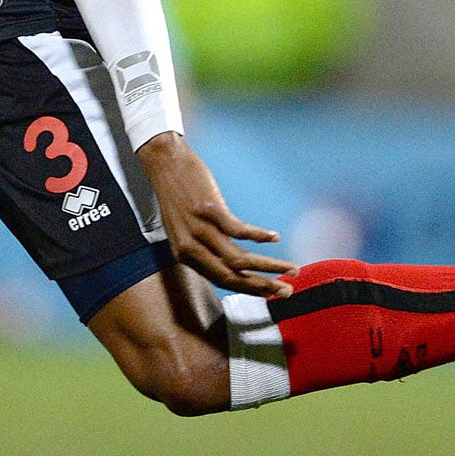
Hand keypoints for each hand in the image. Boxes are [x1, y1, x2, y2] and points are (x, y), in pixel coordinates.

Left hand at [137, 132, 291, 296]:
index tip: (269, 292)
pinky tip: (275, 237)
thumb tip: (230, 262)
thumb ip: (202, 248)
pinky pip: (239, 230)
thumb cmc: (176, 194)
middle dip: (263, 286)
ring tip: (290, 268)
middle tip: (287, 291)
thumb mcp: (182, 229)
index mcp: (185, 256)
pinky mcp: (210, 210)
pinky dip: (260, 236)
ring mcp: (200, 229)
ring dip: (269, 266)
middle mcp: (191, 248)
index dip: (248, 289)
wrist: (163, 162)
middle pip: (232, 277)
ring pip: (239, 258)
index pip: (221, 282)